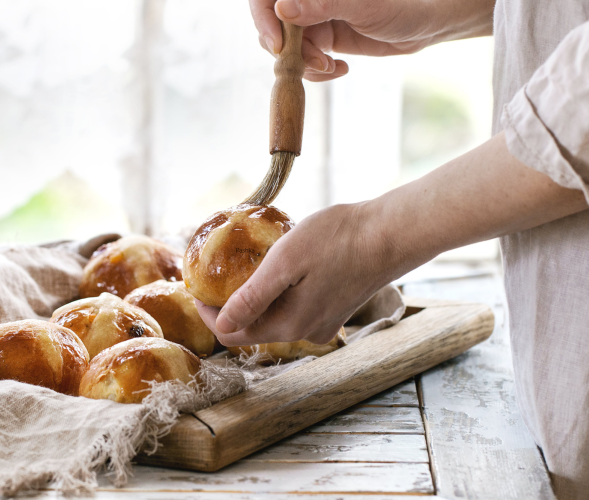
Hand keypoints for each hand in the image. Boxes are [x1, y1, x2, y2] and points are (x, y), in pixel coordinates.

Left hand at [196, 133, 587, 346]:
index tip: (197, 285)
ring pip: (274, 317)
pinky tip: (282, 268)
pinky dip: (280, 293)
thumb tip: (220, 324)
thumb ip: (252, 297)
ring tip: (248, 265)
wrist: (392, 234)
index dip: (208, 311)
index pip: (231, 333)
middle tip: (217, 272)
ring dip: (256, 297)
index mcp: (288, 325)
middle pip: (252, 327)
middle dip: (229, 304)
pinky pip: (295, 308)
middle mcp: (305, 332)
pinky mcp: (336, 310)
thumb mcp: (285, 262)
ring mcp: (323, 323)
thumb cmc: (339, 240)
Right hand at [250, 0, 495, 81]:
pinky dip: (316, 72)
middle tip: (314, 63)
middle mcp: (308, 1)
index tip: (277, 44)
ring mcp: (314, 19)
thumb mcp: (362, 6)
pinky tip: (339, 69)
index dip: (264, 18)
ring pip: (288, 48)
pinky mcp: (323, 40)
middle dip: (288, 50)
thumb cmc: (402, 5)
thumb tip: (282, 9)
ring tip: (330, 67)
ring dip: (304, 65)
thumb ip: (321, 5)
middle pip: (274, 26)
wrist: (427, 25)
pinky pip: (304, 61)